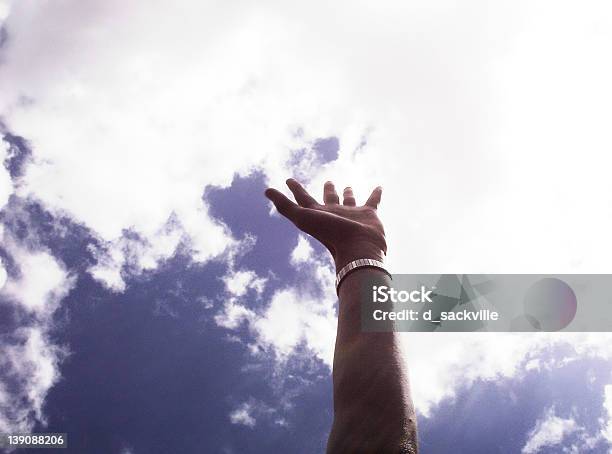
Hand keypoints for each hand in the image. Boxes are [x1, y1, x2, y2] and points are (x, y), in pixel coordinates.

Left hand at [265, 179, 386, 270]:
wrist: (358, 248)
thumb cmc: (330, 234)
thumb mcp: (303, 218)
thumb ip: (285, 206)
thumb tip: (267, 190)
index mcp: (318, 214)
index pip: (303, 198)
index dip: (294, 189)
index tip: (288, 180)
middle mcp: (334, 214)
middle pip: (329, 199)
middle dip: (329, 190)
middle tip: (328, 181)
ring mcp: (352, 214)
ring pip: (350, 200)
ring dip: (348, 193)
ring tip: (347, 185)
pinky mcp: (369, 214)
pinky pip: (373, 200)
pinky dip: (376, 193)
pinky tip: (379, 186)